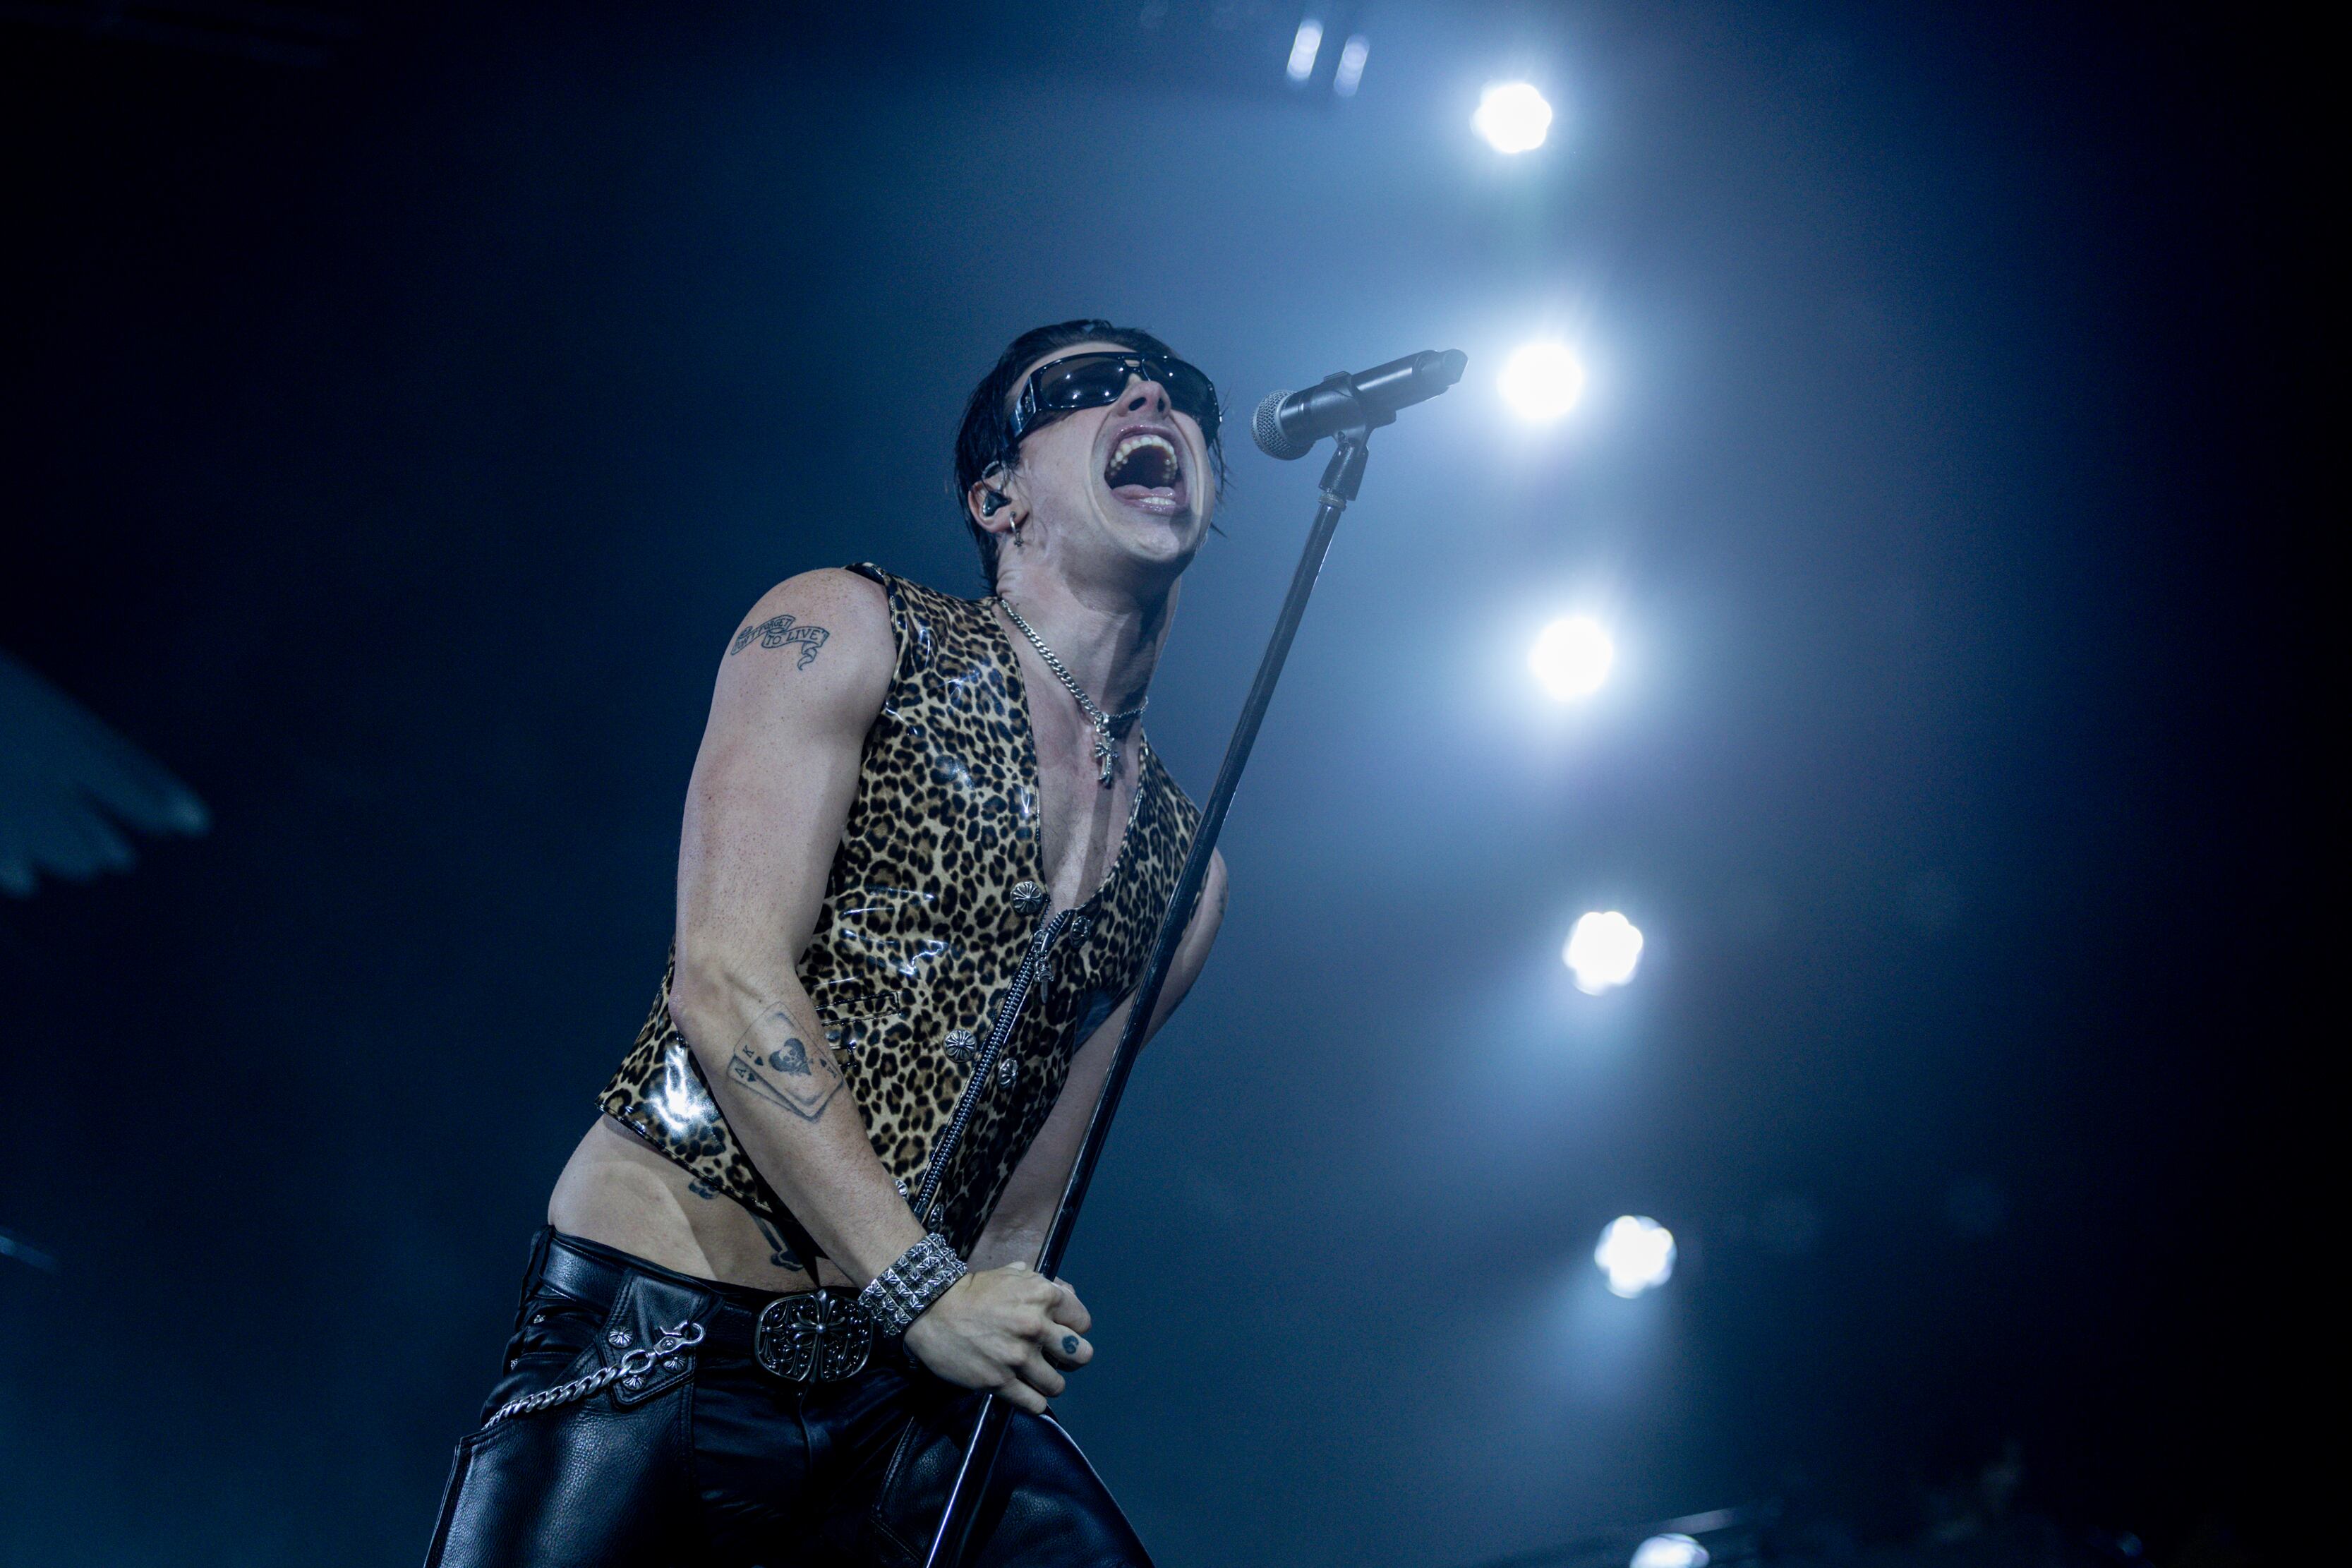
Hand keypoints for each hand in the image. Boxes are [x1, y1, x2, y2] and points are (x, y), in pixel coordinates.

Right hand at [900, 1262, 1092, 1412]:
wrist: (933, 1311)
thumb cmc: (974, 1291)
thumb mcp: (1013, 1274)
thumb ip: (1044, 1285)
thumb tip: (1068, 1298)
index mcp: (1044, 1296)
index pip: (1083, 1323)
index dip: (1073, 1329)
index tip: (1062, 1333)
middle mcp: (1037, 1327)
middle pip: (1081, 1355)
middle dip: (1070, 1358)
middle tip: (1054, 1357)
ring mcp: (1019, 1357)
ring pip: (1058, 1385)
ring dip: (1049, 1382)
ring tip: (1036, 1376)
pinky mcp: (1001, 1382)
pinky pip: (1035, 1404)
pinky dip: (1033, 1402)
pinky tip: (1025, 1393)